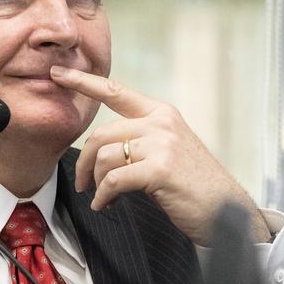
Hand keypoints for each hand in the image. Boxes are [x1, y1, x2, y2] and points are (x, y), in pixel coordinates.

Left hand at [54, 67, 272, 245]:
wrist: (226, 210)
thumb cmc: (194, 186)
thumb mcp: (168, 152)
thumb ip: (140, 142)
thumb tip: (101, 152)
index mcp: (161, 114)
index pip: (115, 91)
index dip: (82, 81)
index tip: (57, 74)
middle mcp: (161, 123)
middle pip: (102, 133)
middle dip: (85, 162)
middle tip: (83, 183)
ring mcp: (162, 144)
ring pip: (105, 157)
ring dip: (96, 183)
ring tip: (103, 198)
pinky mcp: (160, 168)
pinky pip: (113, 180)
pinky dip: (103, 196)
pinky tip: (106, 206)